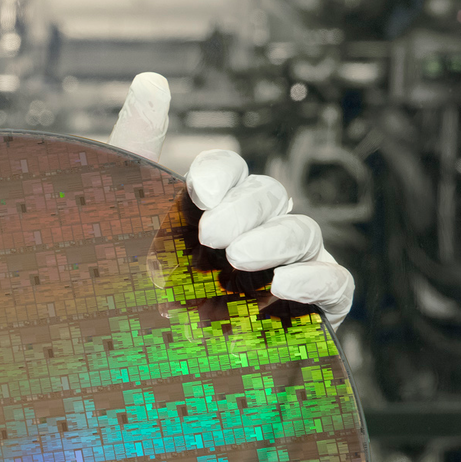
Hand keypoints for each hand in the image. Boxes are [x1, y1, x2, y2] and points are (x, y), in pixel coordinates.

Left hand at [108, 73, 355, 329]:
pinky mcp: (311, 316)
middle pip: (271, 195)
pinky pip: (337, 285)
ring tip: (241, 259)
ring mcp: (284, 274)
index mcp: (211, 211)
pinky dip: (318, 278)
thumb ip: (135, 144)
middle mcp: (252, 238)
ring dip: (275, 239)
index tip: (197, 192)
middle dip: (245, 208)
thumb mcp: (123, 217)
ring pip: (303, 232)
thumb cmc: (130, 298)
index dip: (220, 174)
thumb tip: (151, 79)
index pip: (230, 172)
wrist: (134, 382)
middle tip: (212, 236)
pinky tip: (286, 284)